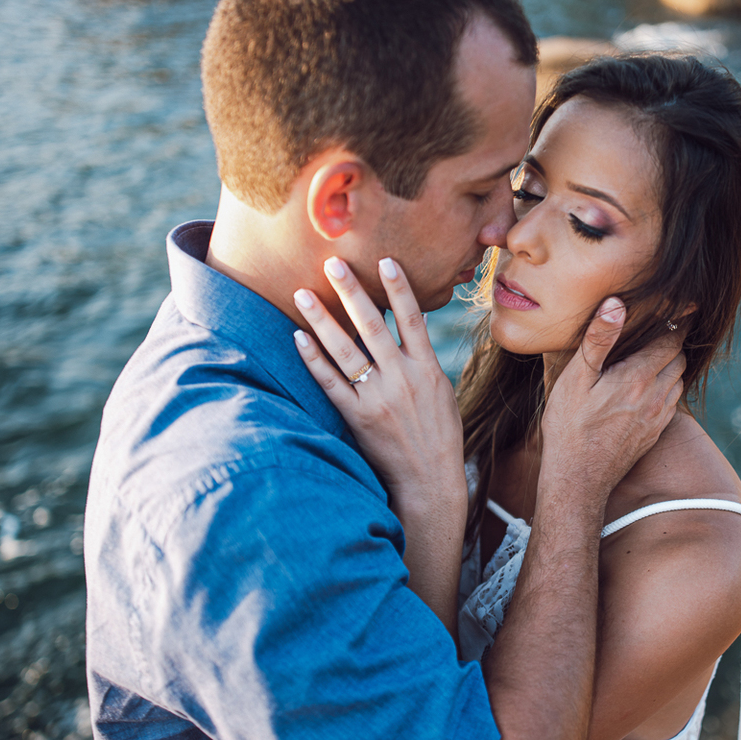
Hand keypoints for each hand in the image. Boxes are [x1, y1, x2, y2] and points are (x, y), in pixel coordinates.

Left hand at [291, 256, 465, 512]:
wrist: (430, 479)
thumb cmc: (439, 435)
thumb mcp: (441, 392)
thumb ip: (422, 360)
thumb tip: (411, 326)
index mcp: (427, 369)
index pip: (413, 318)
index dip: (399, 287)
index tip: (385, 260)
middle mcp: (403, 378)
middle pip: (373, 326)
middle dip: (352, 292)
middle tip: (333, 263)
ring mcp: (378, 397)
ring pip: (346, 350)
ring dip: (322, 319)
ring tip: (302, 293)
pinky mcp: (357, 417)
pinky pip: (331, 382)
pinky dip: (314, 359)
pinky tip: (299, 337)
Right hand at [539, 297, 685, 502]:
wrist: (577, 481)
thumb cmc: (569, 428)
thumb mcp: (575, 379)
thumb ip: (598, 340)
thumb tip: (616, 304)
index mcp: (637, 378)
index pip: (670, 340)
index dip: (678, 320)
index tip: (682, 306)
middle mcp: (655, 397)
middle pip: (679, 358)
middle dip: (673, 341)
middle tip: (662, 327)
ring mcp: (657, 418)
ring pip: (679, 380)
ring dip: (672, 365)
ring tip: (655, 354)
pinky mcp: (654, 434)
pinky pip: (672, 402)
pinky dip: (668, 387)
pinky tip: (649, 386)